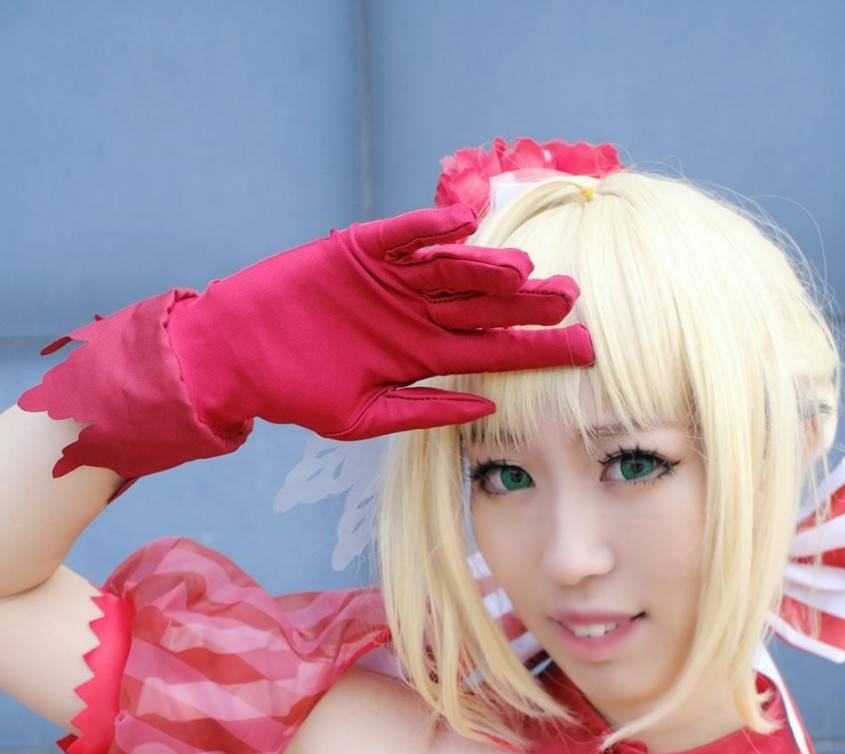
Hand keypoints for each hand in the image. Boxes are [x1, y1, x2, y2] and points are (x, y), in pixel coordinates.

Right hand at [164, 201, 594, 439]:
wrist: (238, 358)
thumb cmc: (297, 392)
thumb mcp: (364, 417)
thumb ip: (424, 410)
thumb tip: (486, 408)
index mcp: (422, 353)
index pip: (493, 350)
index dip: (538, 351)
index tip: (584, 353)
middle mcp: (416, 313)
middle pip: (486, 306)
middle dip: (529, 305)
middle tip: (574, 301)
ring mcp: (391, 280)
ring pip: (452, 270)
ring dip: (489, 268)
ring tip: (526, 273)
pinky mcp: (359, 251)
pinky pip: (401, 235)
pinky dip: (429, 228)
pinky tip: (463, 223)